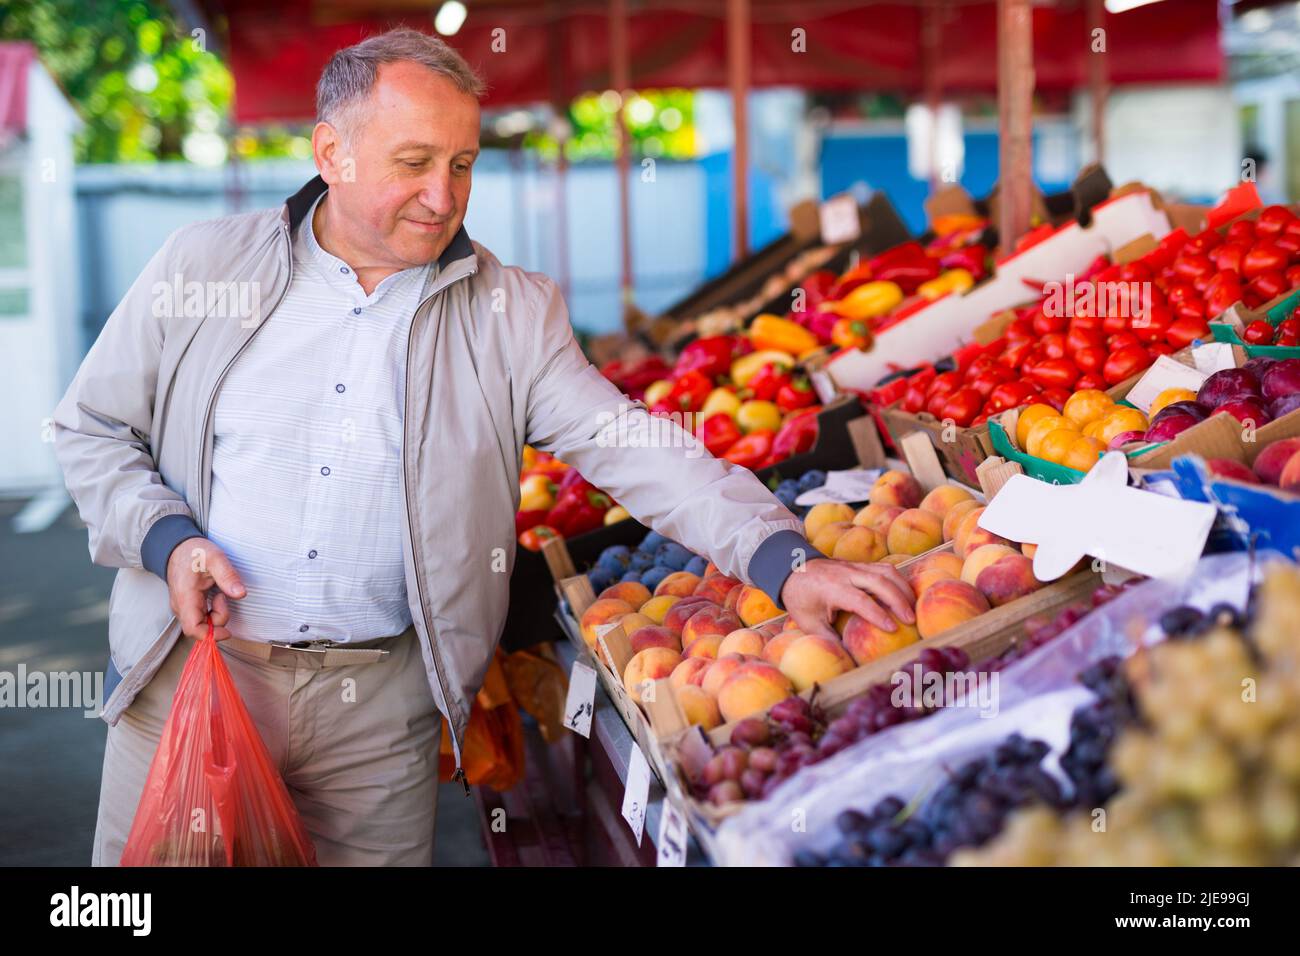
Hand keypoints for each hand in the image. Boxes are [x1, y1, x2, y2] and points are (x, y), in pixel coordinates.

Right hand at [166, 536, 245, 640]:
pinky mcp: (188, 606)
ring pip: (202, 625)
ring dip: (217, 615)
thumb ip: (227, 576)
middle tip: (223, 597)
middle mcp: (181, 607)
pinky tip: (217, 597)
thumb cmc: (194, 552)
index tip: (227, 627)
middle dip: (218, 620)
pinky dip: (213, 613)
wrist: (177, 547)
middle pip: (200, 629)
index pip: (193, 629)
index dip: (211, 635)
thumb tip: (240, 594)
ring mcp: (183, 608)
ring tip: (220, 594)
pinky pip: (201, 618)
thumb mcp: (215, 558)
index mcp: (185, 597)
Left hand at [779, 558, 914, 640]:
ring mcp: (855, 566)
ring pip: (886, 571)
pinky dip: (899, 581)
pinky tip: (907, 597)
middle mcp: (846, 574)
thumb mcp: (808, 622)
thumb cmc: (801, 598)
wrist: (792, 569)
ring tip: (914, 608)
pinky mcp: (862, 564)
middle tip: (911, 620)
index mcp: (832, 588)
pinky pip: (885, 569)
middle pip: (879, 581)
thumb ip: (828, 639)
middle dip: (898, 600)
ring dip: (903, 588)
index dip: (877, 614)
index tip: (892, 628)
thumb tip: (847, 659)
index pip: (860, 600)